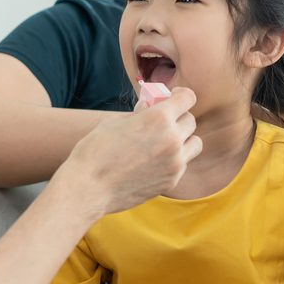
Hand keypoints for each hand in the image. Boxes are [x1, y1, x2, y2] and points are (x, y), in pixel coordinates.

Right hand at [57, 87, 201, 217]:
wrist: (89, 188)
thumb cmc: (96, 151)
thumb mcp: (116, 121)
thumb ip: (140, 113)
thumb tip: (151, 105)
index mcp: (159, 118)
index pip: (188, 97)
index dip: (180, 95)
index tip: (173, 98)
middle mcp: (172, 139)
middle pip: (191, 120)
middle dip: (178, 117)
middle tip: (164, 121)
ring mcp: (175, 162)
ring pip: (195, 143)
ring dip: (184, 139)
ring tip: (165, 142)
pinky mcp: (172, 181)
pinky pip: (183, 163)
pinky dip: (175, 159)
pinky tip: (155, 161)